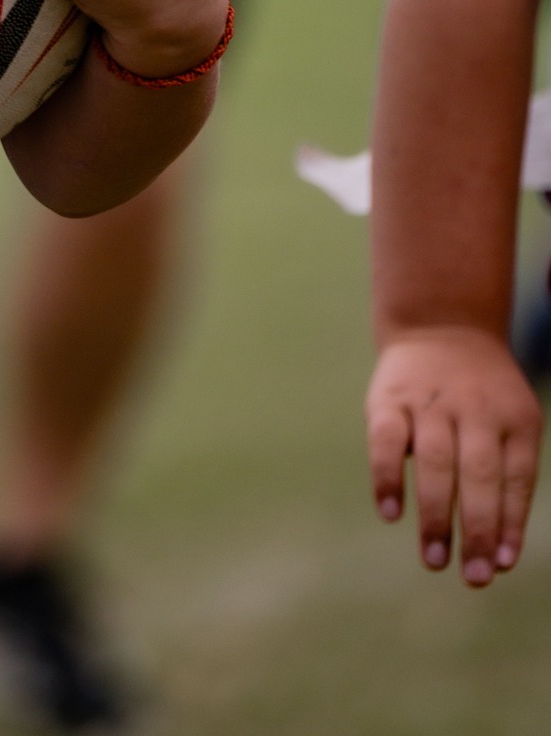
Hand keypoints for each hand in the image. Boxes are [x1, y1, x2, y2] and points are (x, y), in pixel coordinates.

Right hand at [367, 327, 541, 585]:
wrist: (441, 324)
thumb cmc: (483, 395)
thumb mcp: (513, 422)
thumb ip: (509, 477)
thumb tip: (502, 553)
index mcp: (514, 418)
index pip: (516, 479)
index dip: (510, 524)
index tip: (501, 566)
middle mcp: (475, 409)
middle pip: (479, 475)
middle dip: (476, 530)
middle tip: (473, 578)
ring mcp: (430, 402)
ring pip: (435, 463)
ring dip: (435, 516)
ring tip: (434, 561)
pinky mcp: (389, 397)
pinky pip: (386, 440)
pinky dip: (387, 477)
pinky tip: (390, 512)